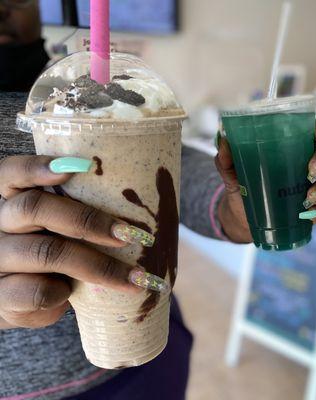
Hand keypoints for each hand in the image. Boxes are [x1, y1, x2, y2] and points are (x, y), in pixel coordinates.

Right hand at [0, 156, 146, 328]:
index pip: (12, 173)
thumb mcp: (59, 230)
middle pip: (33, 208)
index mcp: (11, 200)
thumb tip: (143, 209)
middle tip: (128, 235)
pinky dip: (62, 293)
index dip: (37, 167)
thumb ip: (79, 213)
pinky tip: (72, 295)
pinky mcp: (0, 297)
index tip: (81, 166)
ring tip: (135, 277)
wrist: (18, 304)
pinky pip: (36, 291)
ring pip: (46, 252)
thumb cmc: (52, 256)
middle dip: (88, 221)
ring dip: (99, 266)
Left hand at [215, 121, 315, 242]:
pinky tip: (312, 215)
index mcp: (296, 143)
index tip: (315, 135)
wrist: (244, 219)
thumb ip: (226, 159)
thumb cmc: (244, 187)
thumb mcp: (233, 173)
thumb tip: (223, 141)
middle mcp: (313, 158)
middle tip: (310, 170)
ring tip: (308, 199)